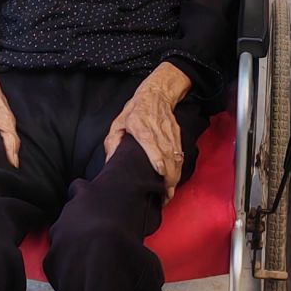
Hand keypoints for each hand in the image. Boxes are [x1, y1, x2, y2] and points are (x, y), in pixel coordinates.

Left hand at [105, 65, 190, 193]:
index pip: (154, 147)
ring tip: (170, 193)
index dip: (158, 162)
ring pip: (176, 158)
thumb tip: (110, 161)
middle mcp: (158, 133)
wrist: (156, 93)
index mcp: (142, 130)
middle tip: (165, 197)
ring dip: (175, 177)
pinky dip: (178, 168)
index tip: (159, 178)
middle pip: (168, 158)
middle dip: (169, 179)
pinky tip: (174, 179)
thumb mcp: (118, 123)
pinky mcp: (177, 135)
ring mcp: (170, 134)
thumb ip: (113, 143)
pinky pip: (180, 154)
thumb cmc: (135, 110)